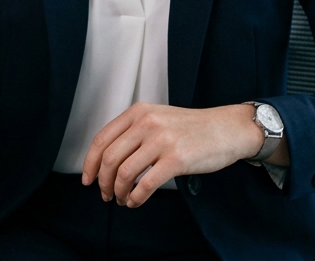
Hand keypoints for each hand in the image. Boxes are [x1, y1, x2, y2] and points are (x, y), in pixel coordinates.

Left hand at [82, 103, 270, 207]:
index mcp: (139, 112)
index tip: (88, 179)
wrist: (226, 129)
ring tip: (123, 199)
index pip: (102, 139)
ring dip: (119, 192)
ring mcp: (162, 140)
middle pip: (110, 158)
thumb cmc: (192, 128)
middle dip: (103, 182)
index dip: (90, 163)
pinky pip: (146, 184)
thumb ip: (134, 132)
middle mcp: (147, 123)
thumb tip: (107, 161)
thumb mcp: (158, 118)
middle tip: (106, 195)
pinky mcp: (176, 159)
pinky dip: (136, 197)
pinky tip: (136, 201)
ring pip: (125, 173)